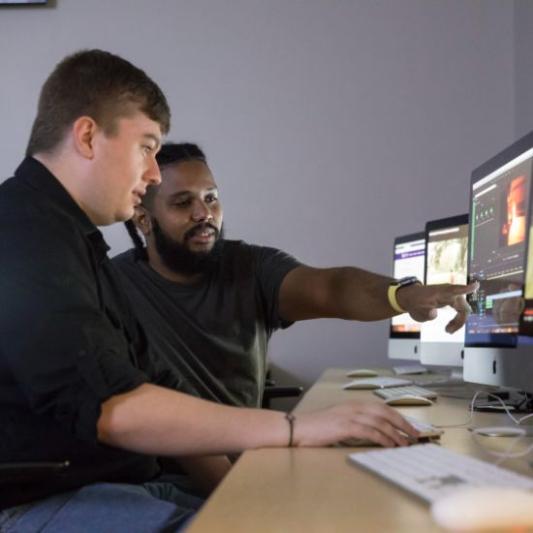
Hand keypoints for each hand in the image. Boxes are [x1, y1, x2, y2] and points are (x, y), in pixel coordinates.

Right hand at [293, 400, 419, 447]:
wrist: (298, 427)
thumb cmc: (316, 427)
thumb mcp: (339, 421)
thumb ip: (355, 423)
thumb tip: (374, 433)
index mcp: (353, 404)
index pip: (381, 407)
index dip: (397, 416)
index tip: (409, 426)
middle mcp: (353, 406)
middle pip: (384, 411)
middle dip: (402, 423)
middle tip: (414, 434)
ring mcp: (349, 415)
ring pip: (379, 421)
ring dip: (395, 433)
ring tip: (405, 443)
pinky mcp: (345, 425)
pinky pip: (369, 430)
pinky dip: (382, 437)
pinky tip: (389, 445)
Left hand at [396, 282, 477, 332]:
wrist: (411, 298)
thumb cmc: (415, 302)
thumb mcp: (416, 310)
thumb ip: (425, 313)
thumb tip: (434, 314)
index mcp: (440, 292)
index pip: (455, 289)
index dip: (465, 288)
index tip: (475, 285)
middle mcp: (448, 292)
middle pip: (463, 306)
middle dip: (459, 320)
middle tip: (448, 331)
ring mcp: (451, 296)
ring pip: (463, 310)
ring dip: (458, 321)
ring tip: (447, 330)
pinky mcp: (451, 300)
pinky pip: (460, 311)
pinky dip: (457, 320)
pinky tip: (449, 327)